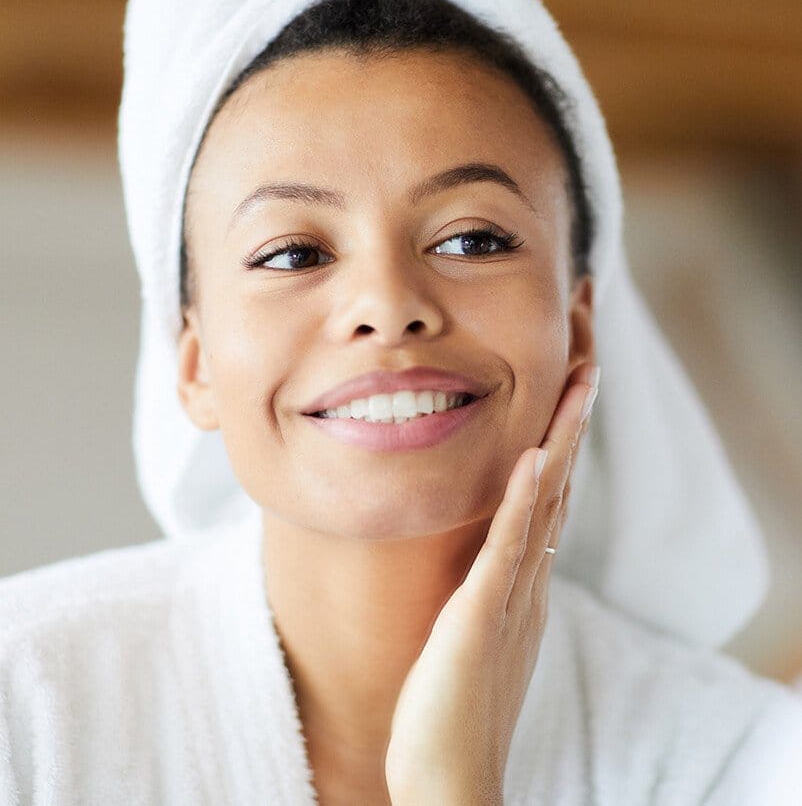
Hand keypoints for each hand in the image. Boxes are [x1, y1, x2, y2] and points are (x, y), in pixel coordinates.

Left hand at [385, 363, 599, 804]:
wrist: (449, 777)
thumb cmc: (452, 706)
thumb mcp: (477, 629)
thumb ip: (488, 588)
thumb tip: (488, 553)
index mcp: (523, 581)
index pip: (549, 497)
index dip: (562, 441)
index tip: (569, 389)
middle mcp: (527, 581)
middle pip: (559, 487)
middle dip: (573, 424)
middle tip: (588, 363)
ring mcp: (510, 597)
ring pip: (543, 505)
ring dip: (562, 442)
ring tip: (578, 385)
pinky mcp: (481, 616)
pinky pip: (505, 549)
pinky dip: (522, 501)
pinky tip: (534, 458)